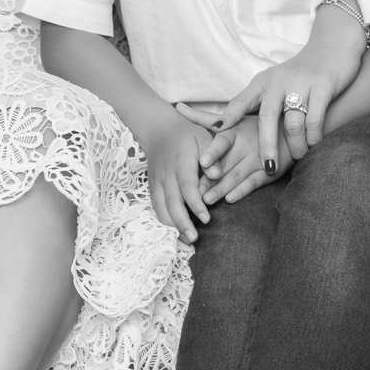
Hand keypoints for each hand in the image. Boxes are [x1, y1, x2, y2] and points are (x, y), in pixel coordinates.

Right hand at [140, 115, 212, 244]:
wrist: (159, 129)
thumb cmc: (187, 134)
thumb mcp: (204, 138)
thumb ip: (212, 157)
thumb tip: (217, 176)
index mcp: (180, 162)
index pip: (187, 187)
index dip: (195, 205)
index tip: (206, 219)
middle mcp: (166, 174)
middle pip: (172, 202)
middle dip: (182, 223)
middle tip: (194, 239)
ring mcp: (156, 181)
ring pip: (161, 207)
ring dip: (171, 226)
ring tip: (184, 240)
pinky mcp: (152, 186)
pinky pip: (156, 206)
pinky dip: (163, 220)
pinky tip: (174, 231)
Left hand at [198, 113, 296, 205]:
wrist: (289, 131)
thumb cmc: (252, 126)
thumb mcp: (231, 119)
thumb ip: (203, 117)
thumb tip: (176, 106)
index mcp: (235, 130)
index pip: (222, 141)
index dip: (213, 152)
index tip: (202, 163)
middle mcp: (246, 144)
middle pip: (226, 163)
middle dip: (210, 179)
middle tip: (195, 191)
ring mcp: (258, 158)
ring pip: (237, 175)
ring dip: (222, 189)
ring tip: (206, 200)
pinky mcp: (269, 171)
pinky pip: (254, 182)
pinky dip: (242, 191)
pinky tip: (230, 199)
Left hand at [199, 35, 363, 171]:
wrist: (333, 47)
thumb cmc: (299, 72)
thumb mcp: (273, 82)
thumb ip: (256, 101)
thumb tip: (229, 125)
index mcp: (263, 82)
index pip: (241, 100)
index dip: (229, 115)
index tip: (217, 131)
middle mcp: (279, 82)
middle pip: (267, 118)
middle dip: (266, 145)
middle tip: (268, 167)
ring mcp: (301, 83)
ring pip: (293, 123)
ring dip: (296, 145)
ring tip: (297, 157)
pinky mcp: (322, 86)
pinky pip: (315, 119)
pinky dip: (313, 136)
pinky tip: (313, 144)